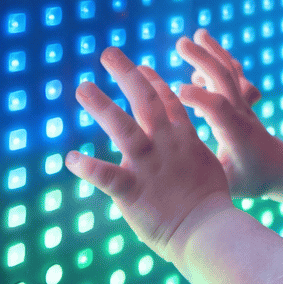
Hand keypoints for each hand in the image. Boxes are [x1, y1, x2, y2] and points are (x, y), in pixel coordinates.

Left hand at [65, 48, 233, 265]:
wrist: (208, 230)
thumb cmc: (211, 204)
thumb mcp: (207, 166)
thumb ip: (191, 151)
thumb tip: (185, 147)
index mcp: (184, 138)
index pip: (167, 101)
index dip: (153, 81)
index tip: (140, 66)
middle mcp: (165, 145)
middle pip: (145, 100)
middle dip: (127, 74)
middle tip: (107, 53)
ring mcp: (148, 166)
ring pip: (123, 128)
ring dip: (101, 105)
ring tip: (83, 87)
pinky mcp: (132, 191)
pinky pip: (106, 176)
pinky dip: (88, 167)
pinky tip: (71, 158)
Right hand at [175, 29, 282, 198]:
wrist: (281, 167)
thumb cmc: (252, 179)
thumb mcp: (229, 185)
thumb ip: (207, 178)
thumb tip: (179, 176)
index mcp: (235, 134)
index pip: (219, 108)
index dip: (199, 97)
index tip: (175, 90)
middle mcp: (241, 113)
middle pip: (225, 79)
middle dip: (203, 58)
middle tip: (181, 42)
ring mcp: (243, 103)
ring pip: (231, 71)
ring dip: (214, 51)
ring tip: (198, 35)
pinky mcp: (243, 99)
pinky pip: (233, 73)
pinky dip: (219, 61)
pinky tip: (204, 56)